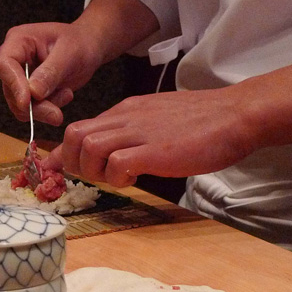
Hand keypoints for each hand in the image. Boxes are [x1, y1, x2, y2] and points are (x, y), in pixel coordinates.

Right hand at [0, 22, 102, 125]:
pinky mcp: (28, 91)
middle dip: (34, 105)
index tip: (26, 103)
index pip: (5, 64)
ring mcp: (19, 76)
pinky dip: (48, 109)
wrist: (88, 48)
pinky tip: (64, 95)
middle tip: (57, 115)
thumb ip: (51, 72)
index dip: (13, 84)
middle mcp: (14, 59)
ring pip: (19, 105)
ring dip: (44, 109)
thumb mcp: (69, 53)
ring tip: (67, 95)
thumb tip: (33, 93)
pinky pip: (31, 110)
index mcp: (18, 41)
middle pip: (11, 90)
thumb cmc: (80, 42)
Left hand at [43, 52, 291, 187]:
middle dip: (74, 163)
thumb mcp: (157, 119)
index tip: (56, 173)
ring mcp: (138, 133)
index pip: (79, 128)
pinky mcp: (154, 150)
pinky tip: (134, 179)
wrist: (235, 115)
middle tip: (95, 177)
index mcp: (125, 112)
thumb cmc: (202, 122)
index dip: (63, 154)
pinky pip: (116, 164)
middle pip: (74, 136)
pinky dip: (116, 177)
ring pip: (89, 147)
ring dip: (93, 170)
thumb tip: (114, 152)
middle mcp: (125, 118)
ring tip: (115, 179)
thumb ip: (132, 131)